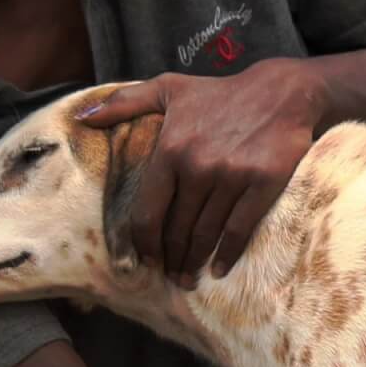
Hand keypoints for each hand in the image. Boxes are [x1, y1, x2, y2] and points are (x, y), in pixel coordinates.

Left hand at [77, 60, 326, 285]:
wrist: (283, 92)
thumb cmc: (221, 93)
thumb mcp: (169, 88)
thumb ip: (124, 102)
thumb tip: (83, 116)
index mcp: (171, 149)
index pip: (148, 212)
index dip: (144, 243)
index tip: (147, 259)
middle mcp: (198, 166)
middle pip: (176, 229)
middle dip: (170, 259)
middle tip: (170, 276)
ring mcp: (231, 177)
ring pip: (205, 234)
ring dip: (194, 262)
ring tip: (189, 278)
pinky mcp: (262, 185)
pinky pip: (238, 230)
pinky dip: (227, 255)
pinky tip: (219, 269)